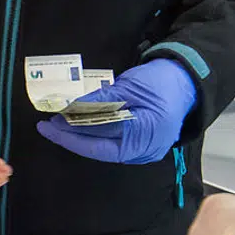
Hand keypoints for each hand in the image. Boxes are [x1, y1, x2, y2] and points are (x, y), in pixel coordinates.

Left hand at [36, 59, 196, 164]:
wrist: (186, 83)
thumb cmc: (160, 81)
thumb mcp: (129, 86)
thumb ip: (100, 101)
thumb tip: (70, 109)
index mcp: (144, 133)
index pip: (99, 135)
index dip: (72, 130)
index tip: (51, 122)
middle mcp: (143, 150)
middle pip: (99, 148)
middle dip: (71, 137)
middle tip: (48, 126)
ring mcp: (143, 153)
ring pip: (103, 150)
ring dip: (80, 139)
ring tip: (59, 126)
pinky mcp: (140, 149)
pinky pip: (111, 147)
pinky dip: (94, 138)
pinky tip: (78, 130)